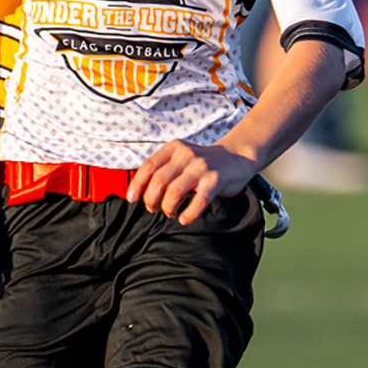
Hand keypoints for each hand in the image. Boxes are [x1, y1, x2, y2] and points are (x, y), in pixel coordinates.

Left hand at [130, 139, 253, 225]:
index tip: (131, 199)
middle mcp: (186, 155)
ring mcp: (201, 167)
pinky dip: (189, 213)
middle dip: (151, 199)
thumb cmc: (203, 163)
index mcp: (174, 149)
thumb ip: (163, 169)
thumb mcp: (181, 158)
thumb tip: (139, 190)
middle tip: (152, 208)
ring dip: (167, 207)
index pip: (149, 166)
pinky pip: (199, 200)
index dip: (137, 184)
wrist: (236, 158)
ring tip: (170, 213)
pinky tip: (184, 219)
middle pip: (159, 181)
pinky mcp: (215, 180)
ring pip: (174, 192)